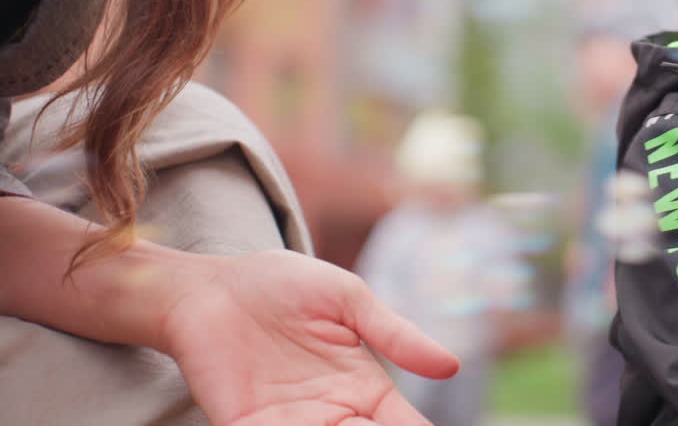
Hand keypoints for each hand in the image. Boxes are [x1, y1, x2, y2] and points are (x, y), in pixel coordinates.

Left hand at [160, 249, 459, 425]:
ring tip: (352, 425)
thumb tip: (452, 366)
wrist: (207, 287)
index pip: (404, 425)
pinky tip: (320, 425)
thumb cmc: (280, 285)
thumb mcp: (348, 299)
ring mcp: (289, 424)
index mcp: (362, 385)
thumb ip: (395, 334)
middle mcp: (331, 413)